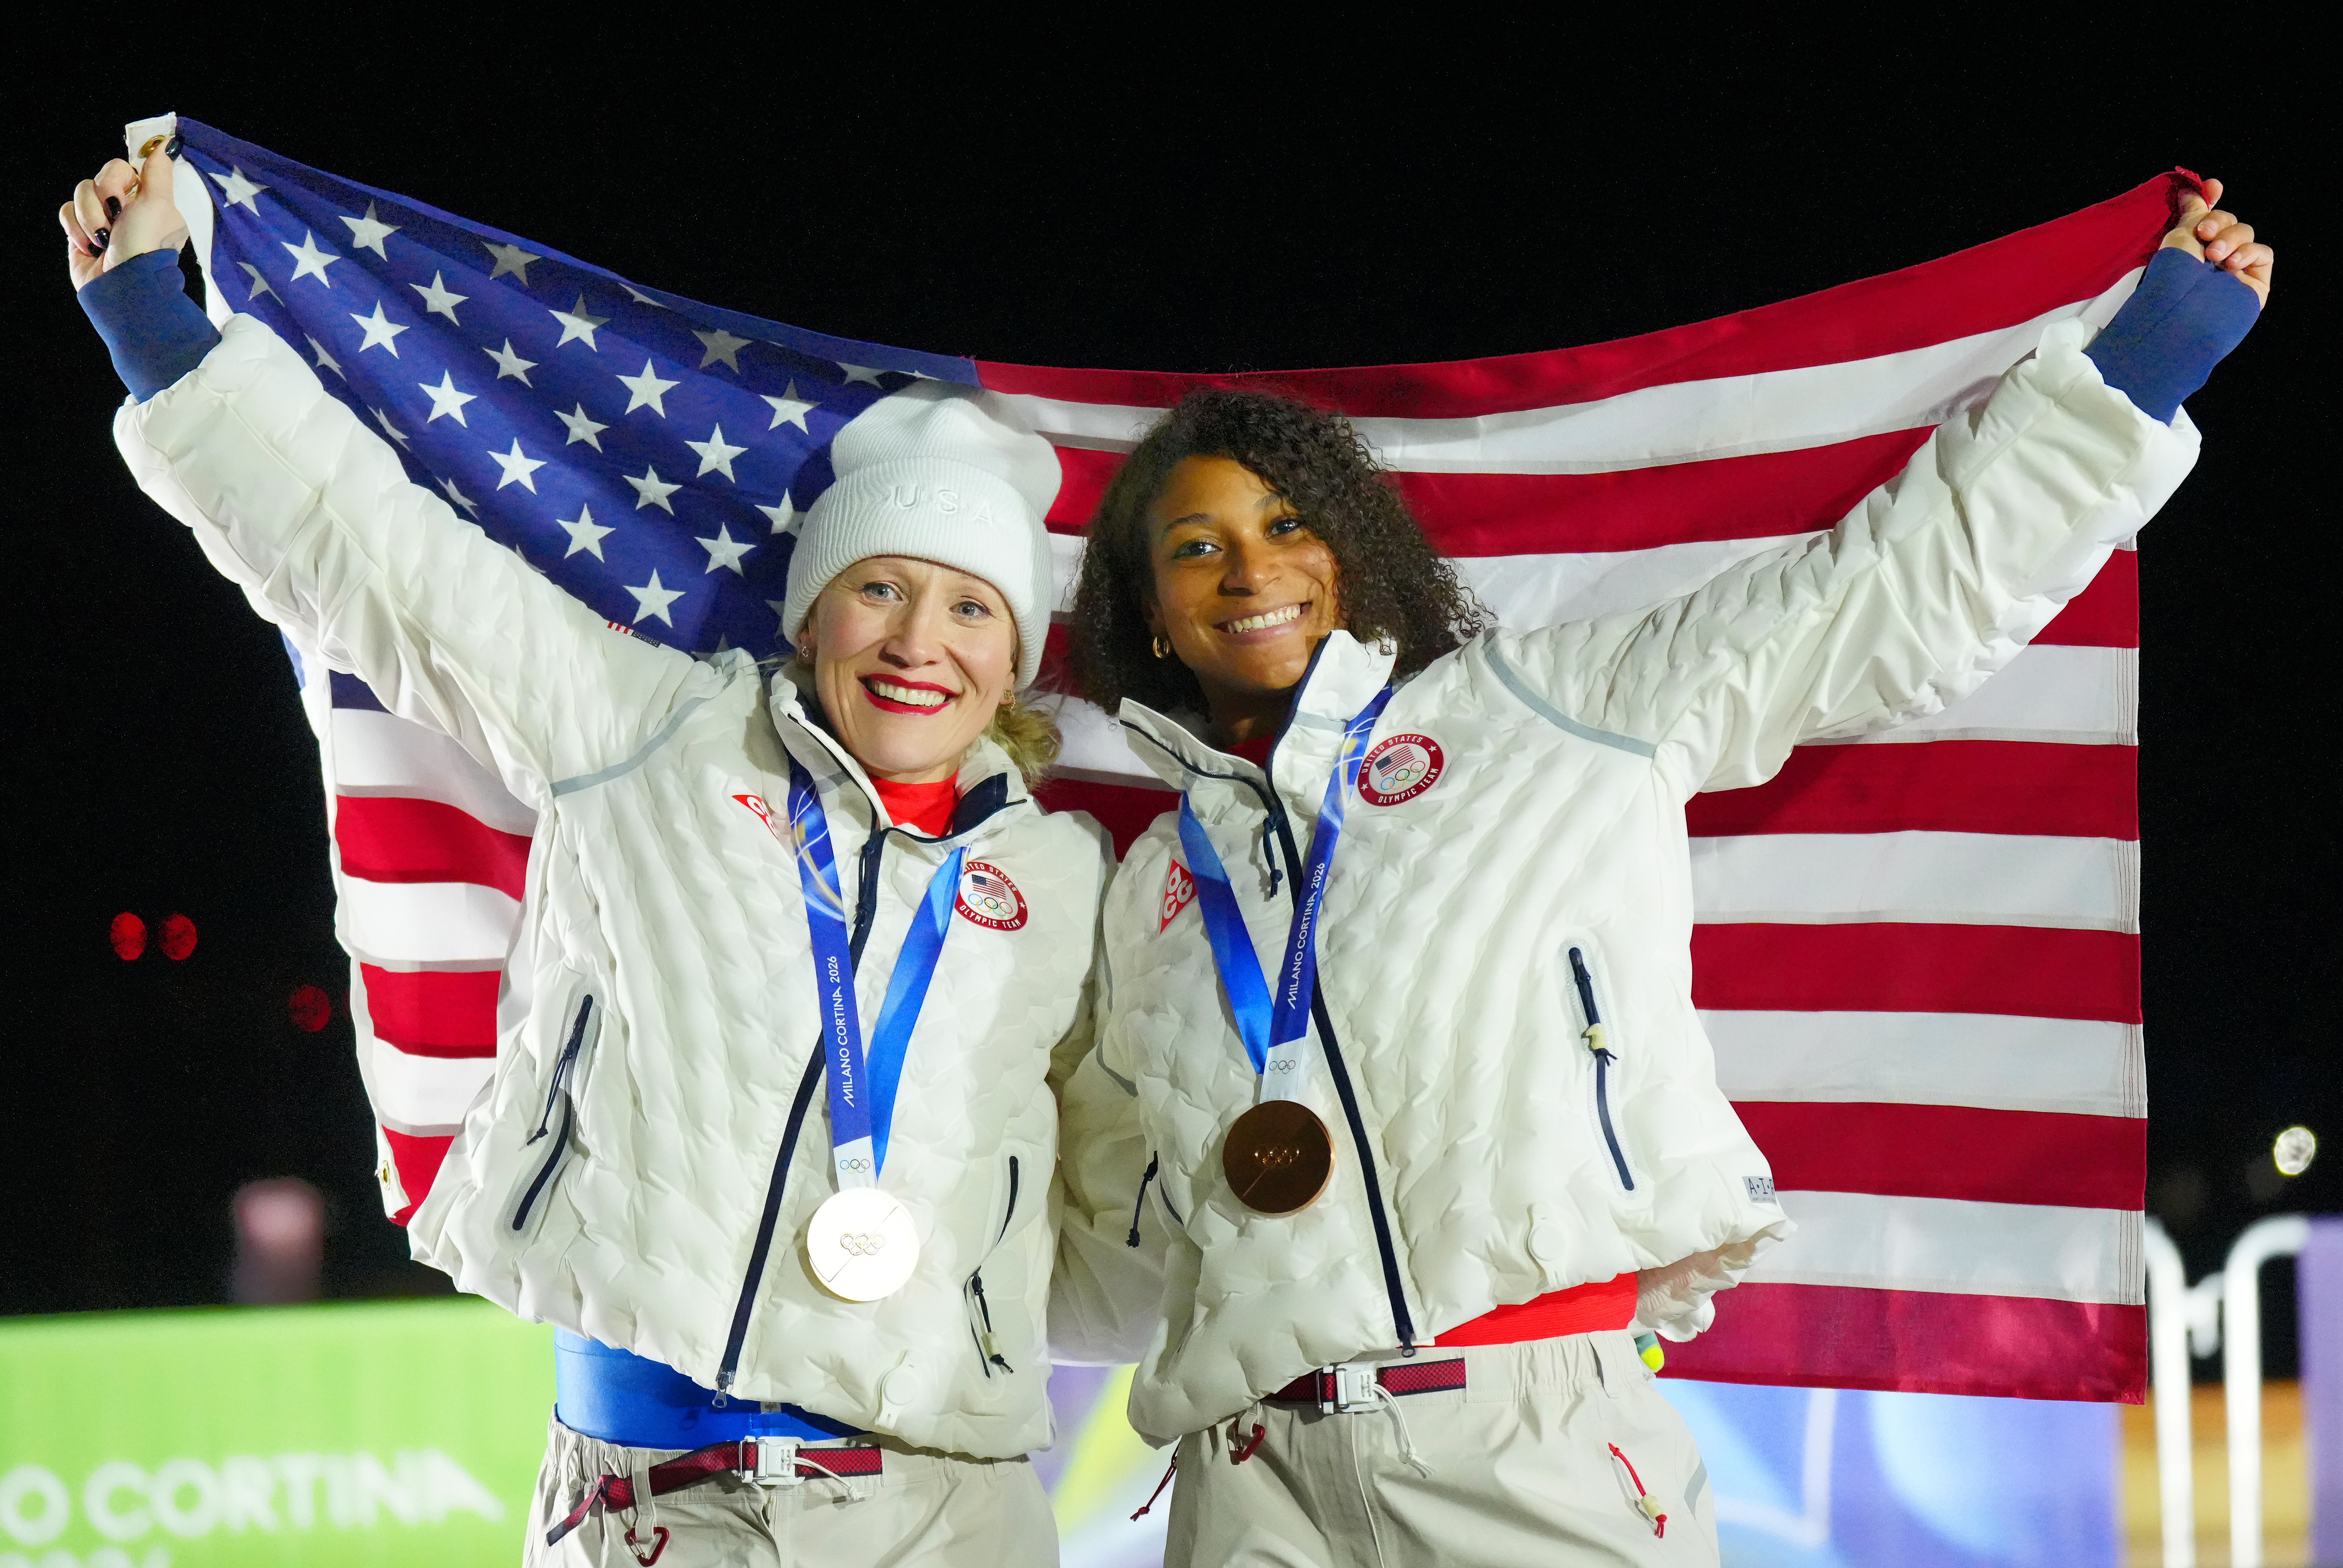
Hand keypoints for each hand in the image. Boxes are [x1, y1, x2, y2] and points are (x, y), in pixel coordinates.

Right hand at [59, 140, 187, 291]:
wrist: (121, 285)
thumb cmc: (145, 245)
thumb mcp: (159, 204)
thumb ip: (158, 173)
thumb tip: (165, 145)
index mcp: (146, 198)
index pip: (122, 167)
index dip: (116, 177)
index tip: (123, 194)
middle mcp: (124, 207)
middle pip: (98, 178)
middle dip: (102, 198)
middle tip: (115, 218)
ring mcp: (101, 218)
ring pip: (80, 194)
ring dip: (90, 217)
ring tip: (104, 239)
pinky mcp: (80, 231)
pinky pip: (66, 212)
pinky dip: (76, 229)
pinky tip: (91, 246)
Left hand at [2160, 178, 2272, 308]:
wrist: (2187, 309)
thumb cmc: (2176, 274)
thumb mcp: (2180, 235)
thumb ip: (2194, 211)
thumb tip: (2194, 189)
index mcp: (2191, 247)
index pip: (2207, 216)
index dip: (2211, 198)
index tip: (2213, 186)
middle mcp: (2212, 258)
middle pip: (2228, 221)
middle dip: (2219, 221)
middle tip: (2205, 233)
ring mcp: (2234, 270)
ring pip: (2245, 233)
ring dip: (2231, 239)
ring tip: (2215, 256)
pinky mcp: (2254, 282)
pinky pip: (2263, 253)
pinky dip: (2249, 253)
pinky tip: (2233, 264)